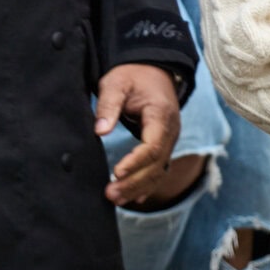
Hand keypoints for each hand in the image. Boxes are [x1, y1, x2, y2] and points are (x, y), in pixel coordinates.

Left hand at [93, 63, 180, 206]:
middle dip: (134, 182)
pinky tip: (133, 198)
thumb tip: (100, 130)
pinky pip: (158, 169)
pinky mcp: (162, 146)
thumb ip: (108, 105)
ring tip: (115, 199)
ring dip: (138, 188)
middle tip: (110, 194)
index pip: (152, 145)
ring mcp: (169, 141)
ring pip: (158, 171)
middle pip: (156, 164)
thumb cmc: (132, 76)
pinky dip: (146, 185)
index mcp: (161, 115)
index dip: (136, 162)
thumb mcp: (116, 83)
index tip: (117, 172)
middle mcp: (170, 131)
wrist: (152, 70)